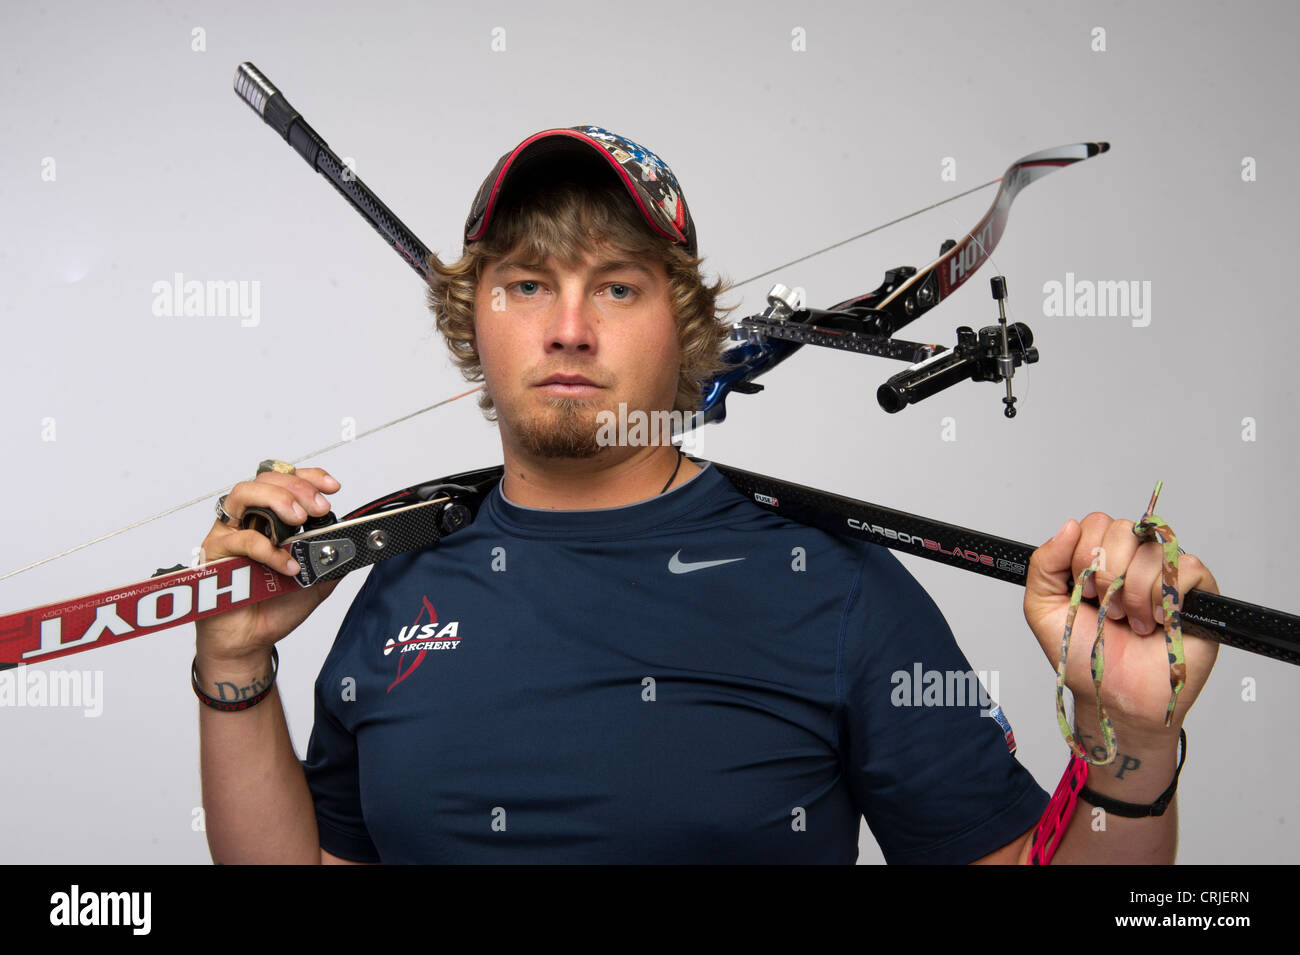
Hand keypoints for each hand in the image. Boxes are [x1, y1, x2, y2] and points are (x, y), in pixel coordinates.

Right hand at [194, 466, 342, 665]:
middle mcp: (249, 518)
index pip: (288, 481)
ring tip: (299, 519)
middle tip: (318, 508)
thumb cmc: (278, 604)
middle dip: (297, 488)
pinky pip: (240, 539)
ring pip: (243, 494)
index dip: (310, 478)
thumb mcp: (318, 577)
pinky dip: (268, 549)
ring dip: (276, 499)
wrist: (254, 638)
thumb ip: (332, 556)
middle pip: (266, 480)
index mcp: (273, 517)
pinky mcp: (215, 552)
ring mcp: (229, 532)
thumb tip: (354, 540)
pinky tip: (288, 565)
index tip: (332, 487)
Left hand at [1024, 511, 1220, 742]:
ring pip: (1152, 550)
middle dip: (1108, 575)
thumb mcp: (1043, 608)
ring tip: (1132, 623)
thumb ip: (1044, 564)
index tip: (1083, 591)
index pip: (1096, 522)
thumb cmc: (1083, 656)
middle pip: (1124, 529)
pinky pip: (1187, 567)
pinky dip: (1165, 599)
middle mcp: (1134, 558)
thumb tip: (1069, 525)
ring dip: (1134, 595)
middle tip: (1109, 610)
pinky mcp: (1198, 590)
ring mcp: (1166, 571)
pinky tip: (1158, 623)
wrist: (1115, 697)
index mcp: (1100, 557)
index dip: (1084, 556)